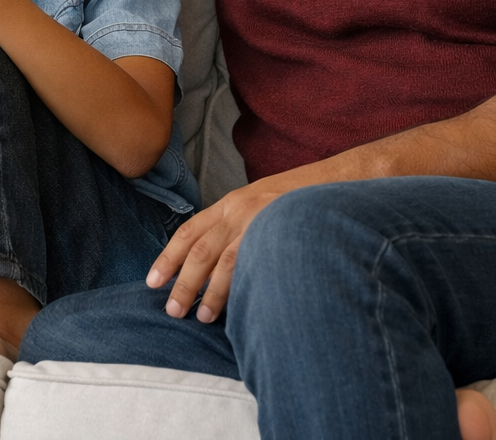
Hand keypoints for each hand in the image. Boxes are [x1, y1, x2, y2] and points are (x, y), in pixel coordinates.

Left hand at [145, 176, 293, 322]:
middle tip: (174, 310)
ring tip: (204, 316)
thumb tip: (218, 261)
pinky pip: (258, 265)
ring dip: (213, 292)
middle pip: (202, 250)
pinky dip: (245, 288)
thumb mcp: (262, 201)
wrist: (342, 179)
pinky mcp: (285, 235)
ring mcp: (264, 222)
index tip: (153, 281)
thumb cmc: (302, 196)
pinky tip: (240, 307)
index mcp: (233, 202)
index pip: (191, 231)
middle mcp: (242, 210)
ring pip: (227, 262)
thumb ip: (240, 224)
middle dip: (184, 282)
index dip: (169, 257)